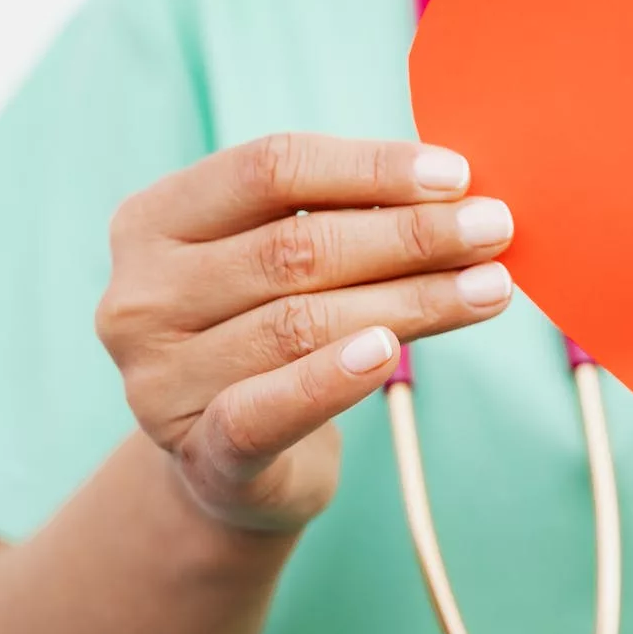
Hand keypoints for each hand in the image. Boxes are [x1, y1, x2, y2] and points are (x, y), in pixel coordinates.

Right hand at [96, 133, 515, 532]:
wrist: (233, 466)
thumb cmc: (272, 333)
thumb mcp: (286, 263)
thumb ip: (344, 217)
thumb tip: (457, 188)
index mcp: (153, 220)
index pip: (269, 168)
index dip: (371, 167)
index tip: (458, 175)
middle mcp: (139, 296)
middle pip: (294, 247)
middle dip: (409, 235)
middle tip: (492, 228)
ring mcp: (158, 380)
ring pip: (302, 322)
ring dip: (412, 300)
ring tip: (489, 287)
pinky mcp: (202, 454)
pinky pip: (268, 409)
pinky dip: (332, 378)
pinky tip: (388, 352)